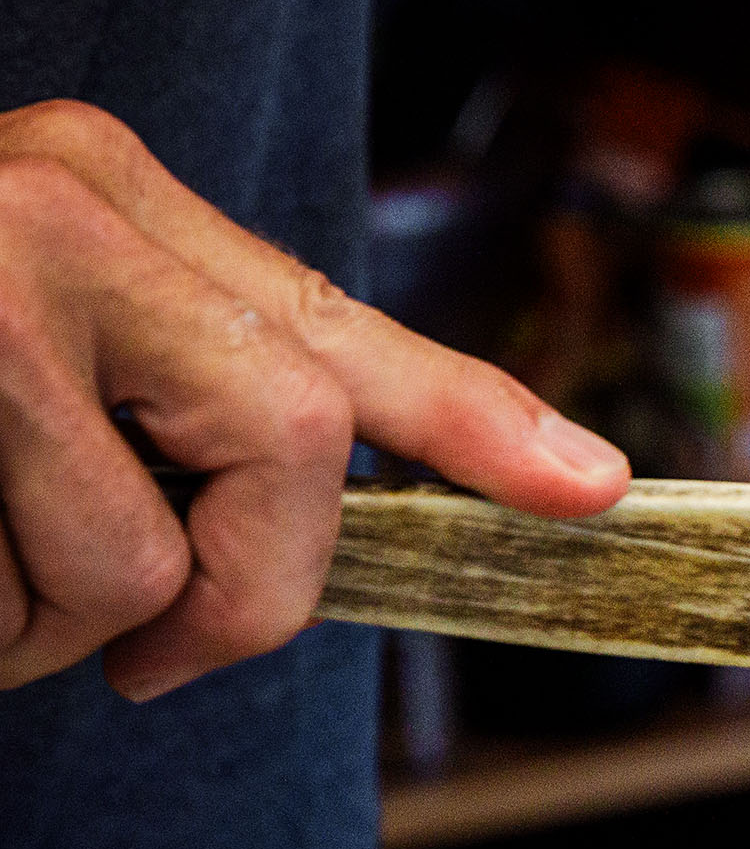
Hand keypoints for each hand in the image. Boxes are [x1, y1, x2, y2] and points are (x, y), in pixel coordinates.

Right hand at [0, 100, 628, 701]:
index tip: (591, 486)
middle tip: (142, 655)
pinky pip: (5, 596)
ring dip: (44, 623)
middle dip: (231, 595)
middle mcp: (68, 216)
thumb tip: (321, 519)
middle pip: (288, 445)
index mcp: (112, 194)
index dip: (471, 420)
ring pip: (129, 565)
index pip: (331, 330)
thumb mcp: (40, 321)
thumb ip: (180, 387)